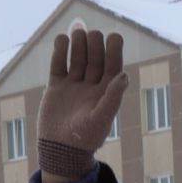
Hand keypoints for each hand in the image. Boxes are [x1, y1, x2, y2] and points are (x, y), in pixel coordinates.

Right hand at [37, 22, 128, 182]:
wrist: (60, 150)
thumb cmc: (85, 138)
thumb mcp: (101, 119)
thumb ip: (112, 97)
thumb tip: (124, 75)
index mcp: (107, 93)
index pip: (113, 65)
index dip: (115, 50)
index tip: (114, 36)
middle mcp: (92, 86)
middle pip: (95, 58)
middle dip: (94, 44)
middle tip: (92, 36)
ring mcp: (74, 85)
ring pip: (78, 58)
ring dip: (78, 44)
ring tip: (77, 32)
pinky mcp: (56, 87)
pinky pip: (59, 64)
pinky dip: (60, 51)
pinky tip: (62, 39)